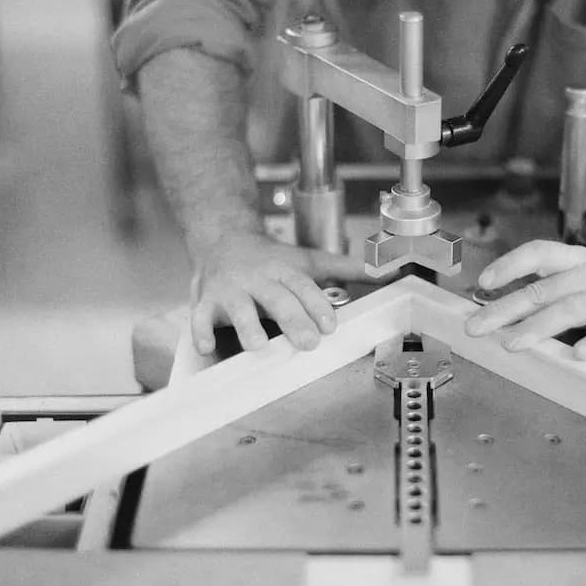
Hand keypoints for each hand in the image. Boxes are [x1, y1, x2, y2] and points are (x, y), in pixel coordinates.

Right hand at [189, 232, 372, 353]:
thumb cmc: (270, 259)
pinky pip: (200, 318)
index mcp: (284, 270)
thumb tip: (385, 271)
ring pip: (238, 308)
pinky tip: (207, 346)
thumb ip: (346, 269)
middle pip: (277, 299)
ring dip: (247, 326)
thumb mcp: (308, 260)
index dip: (317, 306)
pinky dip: (201, 332)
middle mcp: (258, 279)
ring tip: (257, 346)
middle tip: (308, 343)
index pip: (303, 288)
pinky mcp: (206, 302)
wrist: (221, 238)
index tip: (330, 325)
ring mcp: (231, 290)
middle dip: (292, 320)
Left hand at [464, 240, 585, 359]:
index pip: (540, 252)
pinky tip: (577, 354)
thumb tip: (494, 305)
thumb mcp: (577, 272)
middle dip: (507, 308)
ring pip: (572, 309)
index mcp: (576, 259)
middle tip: (477, 327)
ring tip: (512, 343)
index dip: (510, 264)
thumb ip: (543, 286)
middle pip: (546, 289)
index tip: (484, 281)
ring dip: (538, 326)